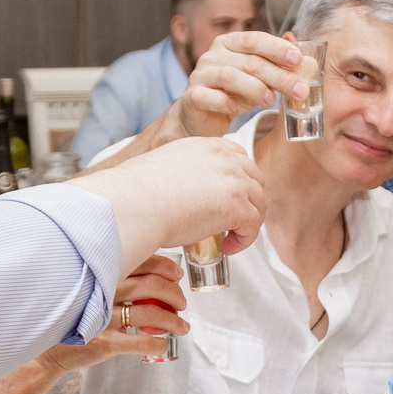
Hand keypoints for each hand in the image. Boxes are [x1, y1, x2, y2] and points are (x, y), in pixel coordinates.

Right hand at [44, 255, 188, 367]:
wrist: (49, 351)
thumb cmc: (74, 318)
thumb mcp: (89, 291)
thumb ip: (112, 280)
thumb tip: (151, 275)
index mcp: (102, 275)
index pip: (142, 262)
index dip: (166, 267)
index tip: (177, 275)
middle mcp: (103, 292)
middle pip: (152, 285)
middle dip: (174, 294)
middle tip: (181, 304)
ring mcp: (103, 318)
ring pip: (151, 313)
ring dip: (174, 321)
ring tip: (182, 327)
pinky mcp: (104, 342)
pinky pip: (141, 342)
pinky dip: (157, 343)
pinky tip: (163, 344)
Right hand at [71, 135, 266, 271]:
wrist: (134, 203)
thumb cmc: (138, 192)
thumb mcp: (165, 167)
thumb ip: (185, 173)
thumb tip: (184, 193)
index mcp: (207, 145)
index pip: (238, 158)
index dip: (238, 180)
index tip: (229, 198)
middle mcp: (225, 158)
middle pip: (255, 179)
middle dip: (248, 200)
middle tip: (233, 221)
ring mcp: (235, 181)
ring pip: (258, 203)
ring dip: (247, 222)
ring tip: (229, 239)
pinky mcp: (237, 207)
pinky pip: (252, 226)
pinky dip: (244, 240)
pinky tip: (227, 248)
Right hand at [177, 31, 307, 138]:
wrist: (202, 118)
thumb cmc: (234, 95)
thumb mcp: (260, 80)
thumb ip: (281, 69)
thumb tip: (310, 63)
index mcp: (230, 43)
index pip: (255, 39)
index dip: (278, 48)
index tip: (298, 60)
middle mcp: (213, 55)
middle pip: (250, 61)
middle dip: (279, 76)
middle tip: (300, 91)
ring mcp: (200, 74)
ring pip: (230, 76)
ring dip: (254, 88)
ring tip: (270, 100)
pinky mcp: (192, 96)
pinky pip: (208, 96)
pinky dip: (224, 102)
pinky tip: (236, 108)